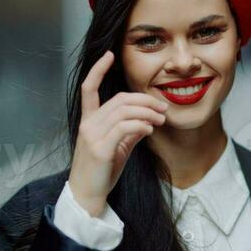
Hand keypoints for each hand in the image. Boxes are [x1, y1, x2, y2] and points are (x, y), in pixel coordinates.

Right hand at [68, 50, 168, 215]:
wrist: (87, 196)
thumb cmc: (100, 174)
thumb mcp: (116, 149)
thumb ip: (128, 133)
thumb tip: (146, 123)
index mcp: (88, 122)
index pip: (89, 88)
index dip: (98, 69)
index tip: (109, 54)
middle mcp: (87, 125)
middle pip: (118, 99)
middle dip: (144, 100)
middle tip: (163, 108)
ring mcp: (92, 136)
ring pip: (123, 111)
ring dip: (147, 113)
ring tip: (161, 120)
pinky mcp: (100, 149)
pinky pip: (125, 127)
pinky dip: (141, 125)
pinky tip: (150, 130)